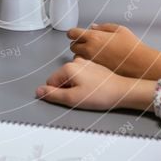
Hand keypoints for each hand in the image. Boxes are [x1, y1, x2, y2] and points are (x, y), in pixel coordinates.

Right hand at [35, 57, 154, 110]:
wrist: (122, 91)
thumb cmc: (99, 95)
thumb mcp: (72, 99)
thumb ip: (53, 95)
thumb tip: (38, 91)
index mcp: (68, 67)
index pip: (51, 82)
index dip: (58, 92)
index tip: (72, 97)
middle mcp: (75, 61)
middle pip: (61, 78)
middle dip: (67, 88)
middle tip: (82, 96)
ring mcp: (86, 62)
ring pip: (72, 76)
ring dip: (76, 85)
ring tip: (89, 92)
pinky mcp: (95, 65)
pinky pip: (82, 74)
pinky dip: (85, 81)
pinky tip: (95, 87)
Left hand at [68, 23, 150, 78]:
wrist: (139, 64)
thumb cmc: (132, 46)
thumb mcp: (120, 29)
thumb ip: (103, 27)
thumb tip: (93, 27)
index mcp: (94, 37)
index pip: (73, 33)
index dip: (73, 33)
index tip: (74, 34)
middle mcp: (90, 49)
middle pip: (72, 46)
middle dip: (76, 44)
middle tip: (84, 43)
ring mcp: (92, 62)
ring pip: (77, 58)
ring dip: (80, 55)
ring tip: (91, 54)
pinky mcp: (95, 71)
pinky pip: (85, 66)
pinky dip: (86, 63)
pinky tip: (96, 62)